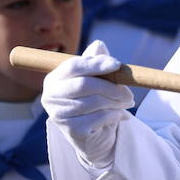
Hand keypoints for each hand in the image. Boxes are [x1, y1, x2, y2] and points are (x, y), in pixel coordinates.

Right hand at [41, 39, 134, 169]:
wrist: (93, 135)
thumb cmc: (92, 100)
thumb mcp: (95, 79)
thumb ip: (96, 62)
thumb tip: (99, 45)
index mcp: (54, 79)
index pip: (73, 66)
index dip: (96, 64)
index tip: (117, 64)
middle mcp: (50, 96)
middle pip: (84, 85)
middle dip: (111, 87)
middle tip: (129, 92)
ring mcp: (59, 115)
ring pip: (94, 102)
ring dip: (116, 101)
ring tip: (127, 102)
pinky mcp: (71, 130)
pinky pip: (99, 117)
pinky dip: (114, 114)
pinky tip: (118, 114)